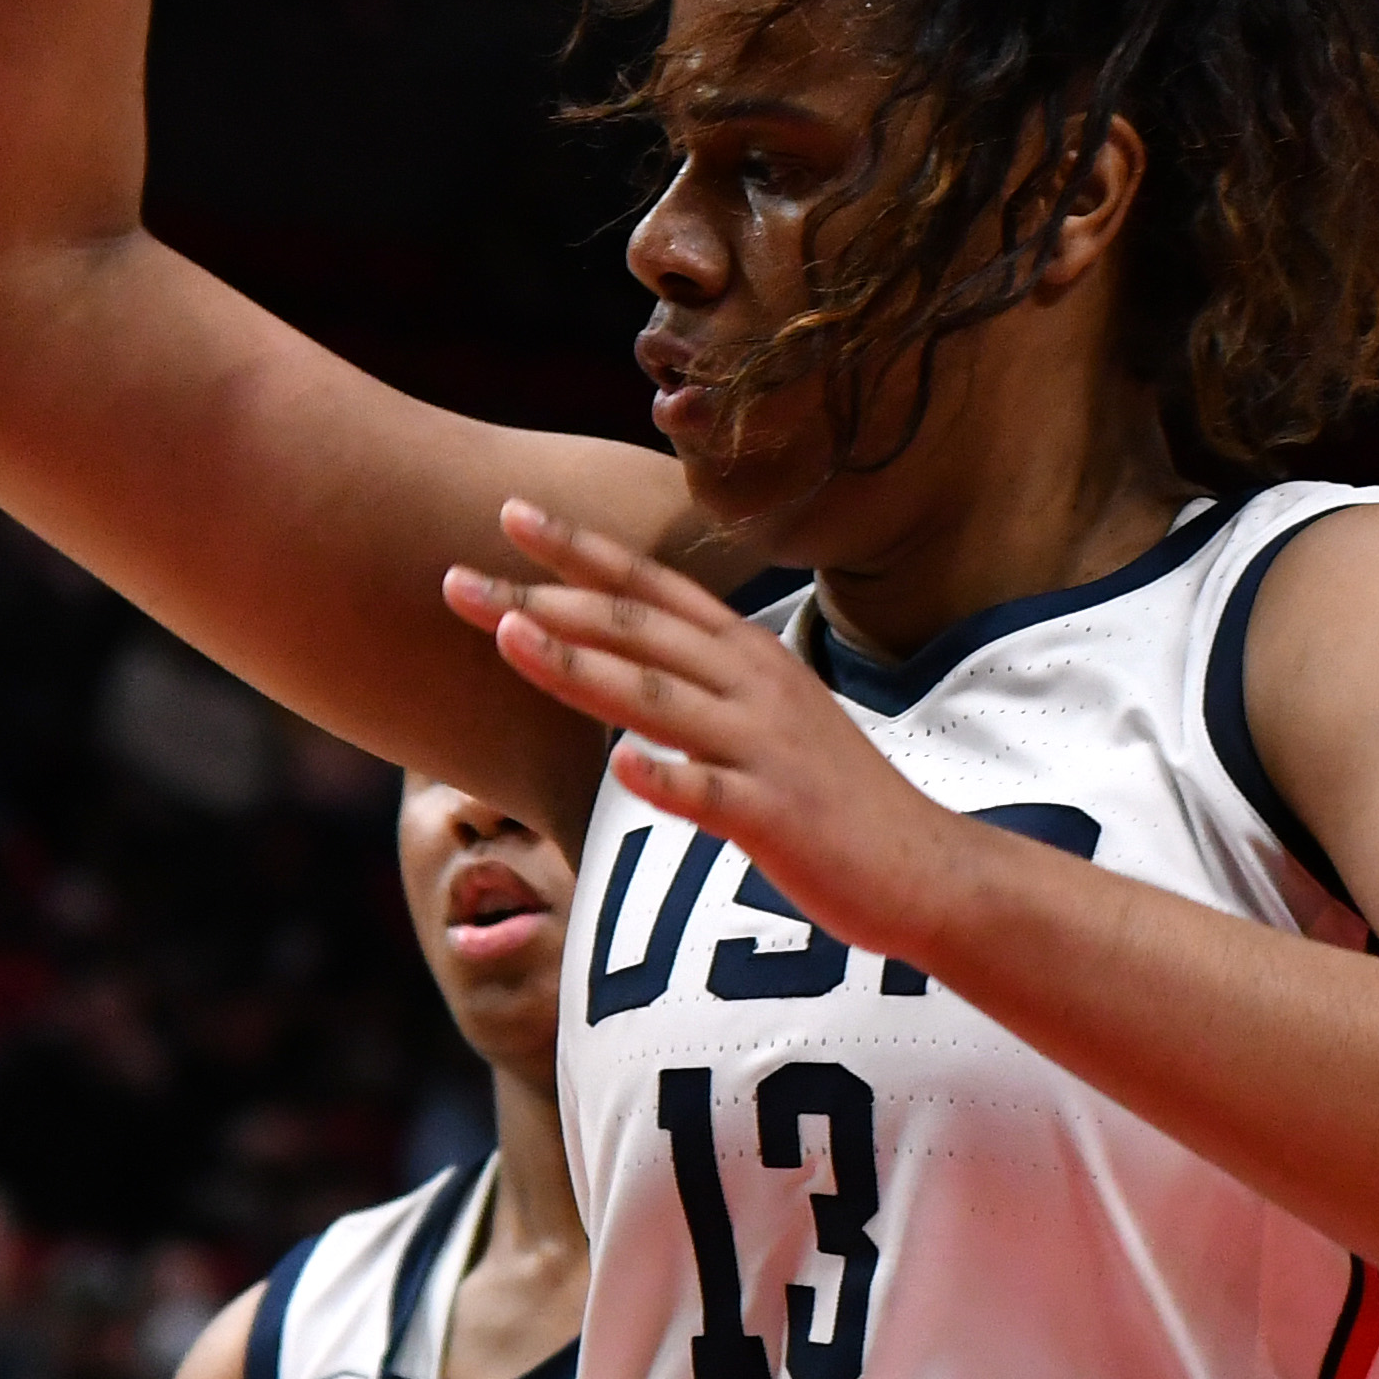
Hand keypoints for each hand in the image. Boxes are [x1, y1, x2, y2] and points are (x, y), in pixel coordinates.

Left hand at [446, 500, 991, 971]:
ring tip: (508, 636)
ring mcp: (764, 749)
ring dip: (582, 666)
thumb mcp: (760, 719)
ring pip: (660, 700)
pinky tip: (622, 766)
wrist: (924, 868)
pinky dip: (669, 779)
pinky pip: (714, 796)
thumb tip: (622, 662)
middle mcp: (752, 687)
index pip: (649, 590)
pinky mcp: (778, 816)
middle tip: (454, 579)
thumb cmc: (825, 798)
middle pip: (636, 631)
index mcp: (744, 658)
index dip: (579, 551)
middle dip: (543, 599)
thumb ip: (694, 686)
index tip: (509, 510)